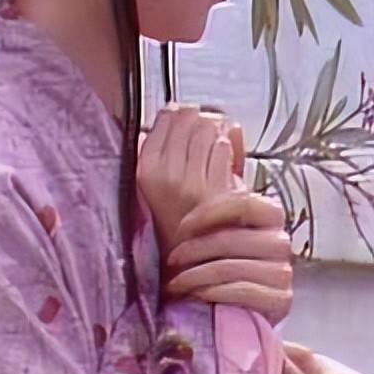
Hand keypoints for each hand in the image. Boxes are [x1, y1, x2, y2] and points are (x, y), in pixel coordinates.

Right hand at [137, 105, 237, 261]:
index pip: (167, 116)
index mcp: (144, 170)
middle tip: (208, 131)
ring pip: (209, 129)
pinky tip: (227, 155)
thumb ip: (166, 147)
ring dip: (218, 130)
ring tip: (217, 144)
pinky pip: (223, 148)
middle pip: (190, 118)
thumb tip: (180, 110)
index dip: (183, 114)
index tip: (190, 120)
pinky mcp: (214, 191)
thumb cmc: (177, 220)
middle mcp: (163, 174)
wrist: (191, 263)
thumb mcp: (159, 182)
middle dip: (203, 120)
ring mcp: (189, 182)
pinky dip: (229, 145)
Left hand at [164, 191, 293, 325]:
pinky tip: (195, 295)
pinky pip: (241, 291)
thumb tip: (185, 193)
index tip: (182, 227)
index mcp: (272, 217)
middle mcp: (282, 242)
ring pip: (231, 267)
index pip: (245, 202)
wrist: (242, 313)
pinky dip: (212, 293)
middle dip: (195, 249)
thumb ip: (215, 217)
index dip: (209, 212)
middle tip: (171, 259)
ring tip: (175, 283)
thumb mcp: (221, 236)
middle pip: (233, 238)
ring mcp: (283, 273)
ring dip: (195, 276)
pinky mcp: (281, 301)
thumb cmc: (225, 266)